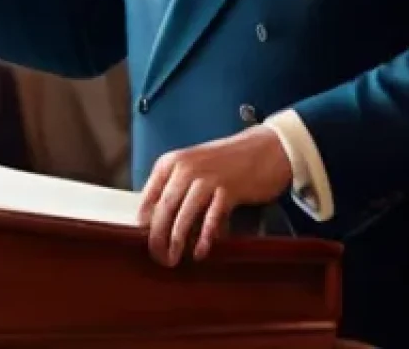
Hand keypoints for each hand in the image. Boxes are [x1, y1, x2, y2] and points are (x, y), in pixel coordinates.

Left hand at [138, 125, 292, 266]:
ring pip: (183, 216)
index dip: (145, 222)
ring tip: (173, 259)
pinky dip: (204, 238)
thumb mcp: (195, 166)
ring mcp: (207, 178)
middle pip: (163, 209)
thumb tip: (158, 221)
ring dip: (176, 242)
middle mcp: (186, 167)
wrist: (266, 148)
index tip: (142, 240)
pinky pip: (210, 220)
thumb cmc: (228, 161)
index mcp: (173, 161)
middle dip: (157, 237)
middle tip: (158, 257)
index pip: (148, 196)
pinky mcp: (228, 190)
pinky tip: (200, 251)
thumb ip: (176, 187)